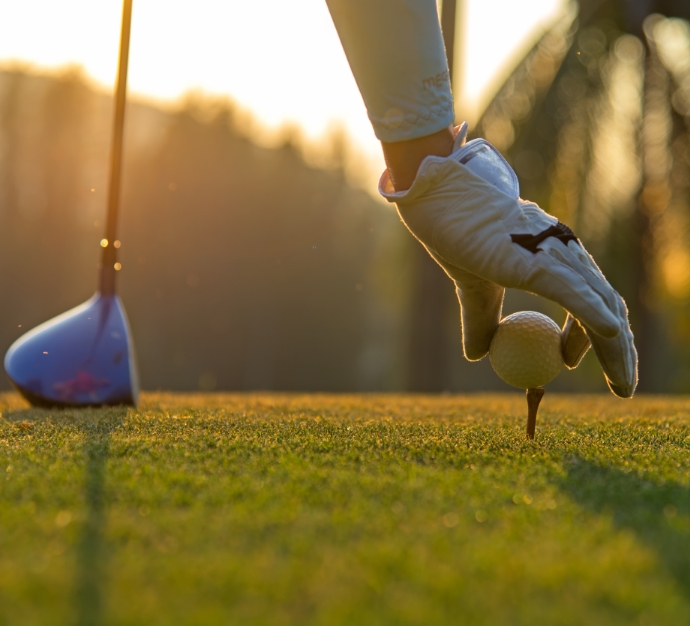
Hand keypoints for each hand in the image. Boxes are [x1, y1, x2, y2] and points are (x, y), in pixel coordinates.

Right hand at [379, 124, 636, 396]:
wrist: (441, 199)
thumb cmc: (457, 234)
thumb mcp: (472, 288)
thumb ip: (480, 320)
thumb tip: (477, 355)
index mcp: (554, 258)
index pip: (590, 301)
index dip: (588, 338)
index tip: (567, 362)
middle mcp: (566, 254)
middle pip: (608, 308)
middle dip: (620, 352)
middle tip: (621, 389)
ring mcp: (557, 255)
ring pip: (601, 308)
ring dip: (616, 350)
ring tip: (622, 386)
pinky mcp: (540, 260)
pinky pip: (576, 294)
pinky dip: (594, 318)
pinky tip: (610, 336)